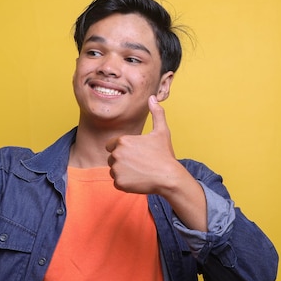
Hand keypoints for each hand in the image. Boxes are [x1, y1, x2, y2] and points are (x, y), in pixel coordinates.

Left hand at [106, 95, 207, 230]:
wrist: (169, 177)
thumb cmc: (165, 155)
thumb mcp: (162, 132)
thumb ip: (156, 113)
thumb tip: (152, 97)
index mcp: (123, 141)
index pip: (112, 145)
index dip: (123, 150)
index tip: (136, 154)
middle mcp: (116, 154)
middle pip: (112, 158)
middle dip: (122, 161)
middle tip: (139, 164)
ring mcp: (117, 169)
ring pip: (113, 171)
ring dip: (123, 172)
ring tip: (139, 172)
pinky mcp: (119, 183)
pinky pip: (117, 182)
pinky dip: (125, 183)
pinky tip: (138, 180)